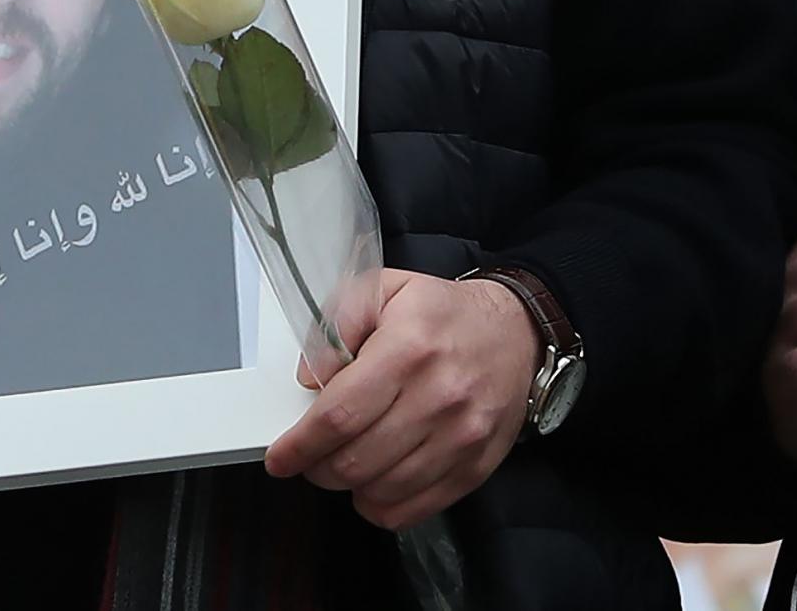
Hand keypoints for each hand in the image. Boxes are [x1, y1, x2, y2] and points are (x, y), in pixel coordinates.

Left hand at [265, 269, 536, 530]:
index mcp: (407, 350)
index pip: (340, 414)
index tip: (280, 458)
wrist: (516, 332)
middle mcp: (438, 398)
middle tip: (308, 459)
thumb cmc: (441, 312)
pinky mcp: (477, 465)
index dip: (301, 444)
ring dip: (349, 488)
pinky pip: (420, 507)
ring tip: (340, 467)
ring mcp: (462, 437)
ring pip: (386, 489)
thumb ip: (335, 324)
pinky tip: (373, 487)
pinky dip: (385, 507)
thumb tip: (310, 377)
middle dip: (318, 468)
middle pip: (358, 460)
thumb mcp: (380, 288)